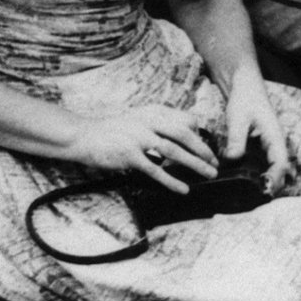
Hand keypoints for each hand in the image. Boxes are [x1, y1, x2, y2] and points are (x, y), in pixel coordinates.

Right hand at [68, 107, 219, 193]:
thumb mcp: (140, 118)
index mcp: (154, 112)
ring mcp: (139, 138)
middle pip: (185, 134)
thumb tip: (185, 133)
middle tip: (215, 162)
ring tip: (209, 174)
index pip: (186, 120)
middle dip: (203, 149)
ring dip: (195, 164)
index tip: (205, 147)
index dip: (198, 134)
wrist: (85, 136)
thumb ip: (160, 123)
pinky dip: (172, 180)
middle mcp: (149, 122)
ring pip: (174, 152)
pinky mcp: (130, 155)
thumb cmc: (115, 130)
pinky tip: (184, 188)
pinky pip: (155, 170)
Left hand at [219, 69, 293, 191]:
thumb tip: (232, 158)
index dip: (275, 178)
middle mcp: (274, 144)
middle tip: (256, 199)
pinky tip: (244, 185)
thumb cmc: (244, 100)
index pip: (281, 162)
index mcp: (275, 136)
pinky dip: (258, 177)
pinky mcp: (259, 148)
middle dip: (272, 185)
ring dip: (266, 183)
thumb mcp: (238, 118)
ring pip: (272, 170)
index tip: (264, 189)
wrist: (244, 87)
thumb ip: (236, 138)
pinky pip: (262, 166)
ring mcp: (268, 147)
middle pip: (280, 171)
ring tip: (251, 198)